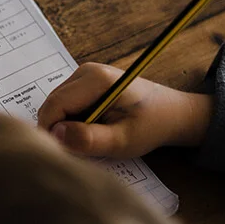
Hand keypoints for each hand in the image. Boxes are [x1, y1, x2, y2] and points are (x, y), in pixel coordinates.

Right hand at [37, 63, 213, 158]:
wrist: (172, 113)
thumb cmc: (151, 126)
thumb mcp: (123, 141)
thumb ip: (89, 139)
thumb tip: (55, 135)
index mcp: (96, 79)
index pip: (54, 106)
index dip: (52, 132)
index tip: (65, 152)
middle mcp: (85, 70)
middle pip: (52, 105)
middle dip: (60, 129)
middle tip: (82, 148)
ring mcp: (83, 74)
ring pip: (55, 106)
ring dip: (66, 126)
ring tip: (92, 136)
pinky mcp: (83, 82)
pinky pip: (64, 105)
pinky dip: (71, 121)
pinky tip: (92, 127)